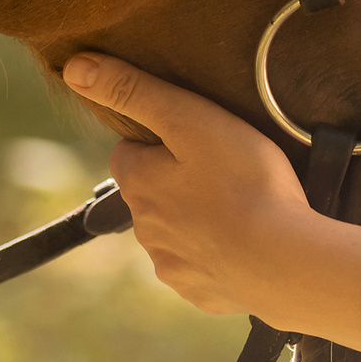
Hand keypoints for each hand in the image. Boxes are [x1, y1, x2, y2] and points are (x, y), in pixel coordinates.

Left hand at [60, 53, 360, 349]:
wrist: (285, 262)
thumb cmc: (245, 182)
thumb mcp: (191, 119)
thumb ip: (135, 91)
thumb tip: (75, 68)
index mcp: (138, 184)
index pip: (129, 151)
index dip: (161, 139)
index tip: (196, 137)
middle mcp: (144, 230)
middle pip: (151, 193)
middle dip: (178, 180)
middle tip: (225, 167)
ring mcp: (172, 266)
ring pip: (176, 231)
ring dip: (198, 218)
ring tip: (242, 204)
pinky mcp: (201, 293)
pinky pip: (203, 266)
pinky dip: (219, 254)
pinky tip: (249, 242)